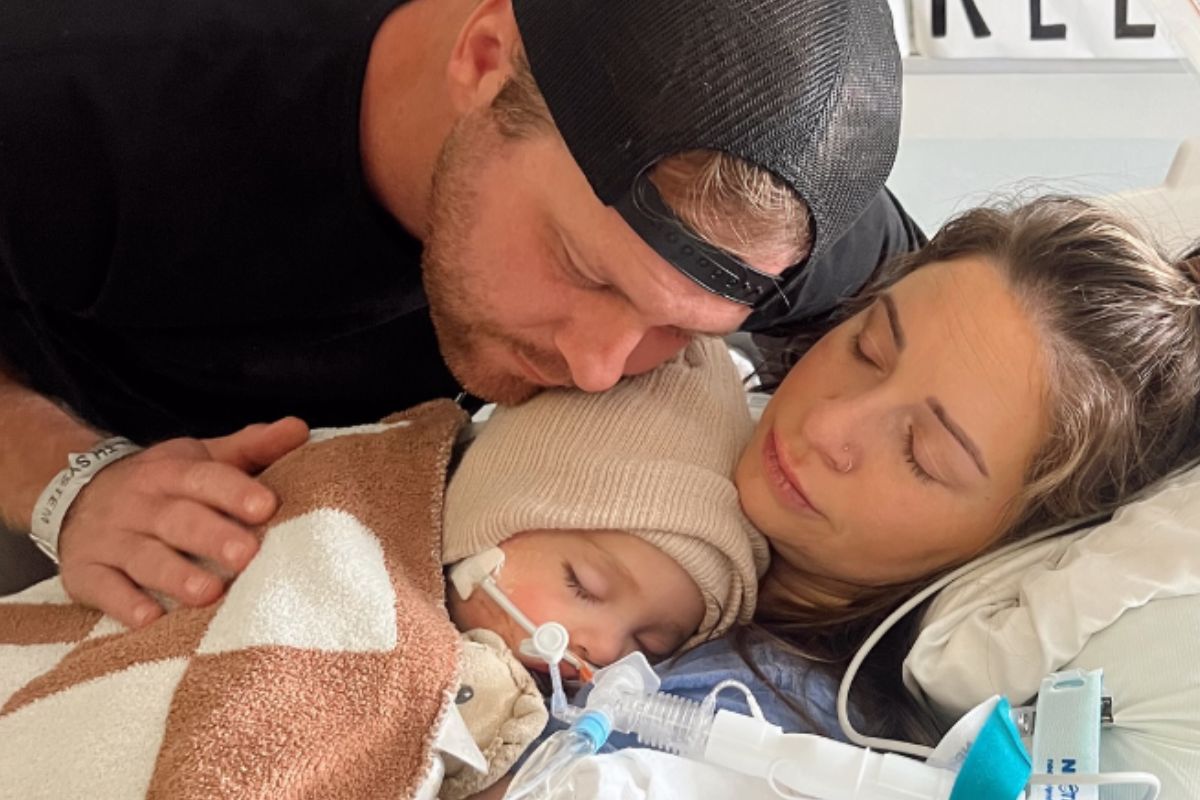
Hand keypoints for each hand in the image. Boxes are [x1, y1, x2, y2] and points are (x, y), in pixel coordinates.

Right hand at [57, 417, 308, 627]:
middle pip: (177, 520)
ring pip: (143, 557)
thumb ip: (251, 447)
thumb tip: (300, 429)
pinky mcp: (84, 573)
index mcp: (170, 473)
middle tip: (247, 554)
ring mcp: (109, 539)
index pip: (204, 478)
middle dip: (212, 537)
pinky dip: (124, 604)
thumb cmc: (160, 484)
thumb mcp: (199, 458)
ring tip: (207, 593)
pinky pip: (103, 588)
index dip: (235, 491)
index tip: (267, 506)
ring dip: (174, 575)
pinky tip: (149, 619)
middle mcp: (138, 504)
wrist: (68, 490)